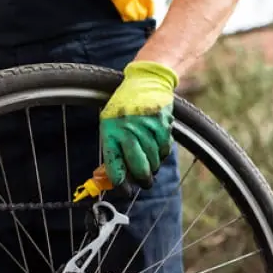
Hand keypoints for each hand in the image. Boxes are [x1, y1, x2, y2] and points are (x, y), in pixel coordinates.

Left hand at [100, 61, 177, 188]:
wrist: (146, 82)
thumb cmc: (123, 107)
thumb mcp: (108, 125)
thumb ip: (111, 150)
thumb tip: (107, 177)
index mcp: (112, 132)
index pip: (116, 166)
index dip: (120, 183)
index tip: (124, 190)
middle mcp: (129, 131)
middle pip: (140, 169)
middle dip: (142, 180)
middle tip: (143, 182)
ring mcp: (148, 129)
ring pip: (154, 162)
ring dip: (152, 166)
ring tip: (149, 161)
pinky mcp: (164, 126)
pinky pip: (165, 150)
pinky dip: (161, 154)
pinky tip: (156, 148)